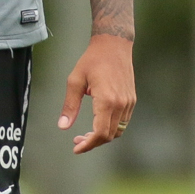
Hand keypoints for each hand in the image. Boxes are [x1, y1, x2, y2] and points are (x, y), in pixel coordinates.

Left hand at [59, 33, 134, 153]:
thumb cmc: (92, 60)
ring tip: (86, 134)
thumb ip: (69, 106)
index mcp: (107, 100)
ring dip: (102, 137)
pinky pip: (123, 122)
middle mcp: (121, 104)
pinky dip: (111, 128)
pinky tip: (98, 123)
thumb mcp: (75, 81)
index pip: (100, 133)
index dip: (88, 145)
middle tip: (77, 141)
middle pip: (109, 135)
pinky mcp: (131, 100)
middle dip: (93, 142)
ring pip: (118, 131)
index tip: (76, 148)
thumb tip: (62, 126)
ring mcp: (128, 102)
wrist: (114, 45)